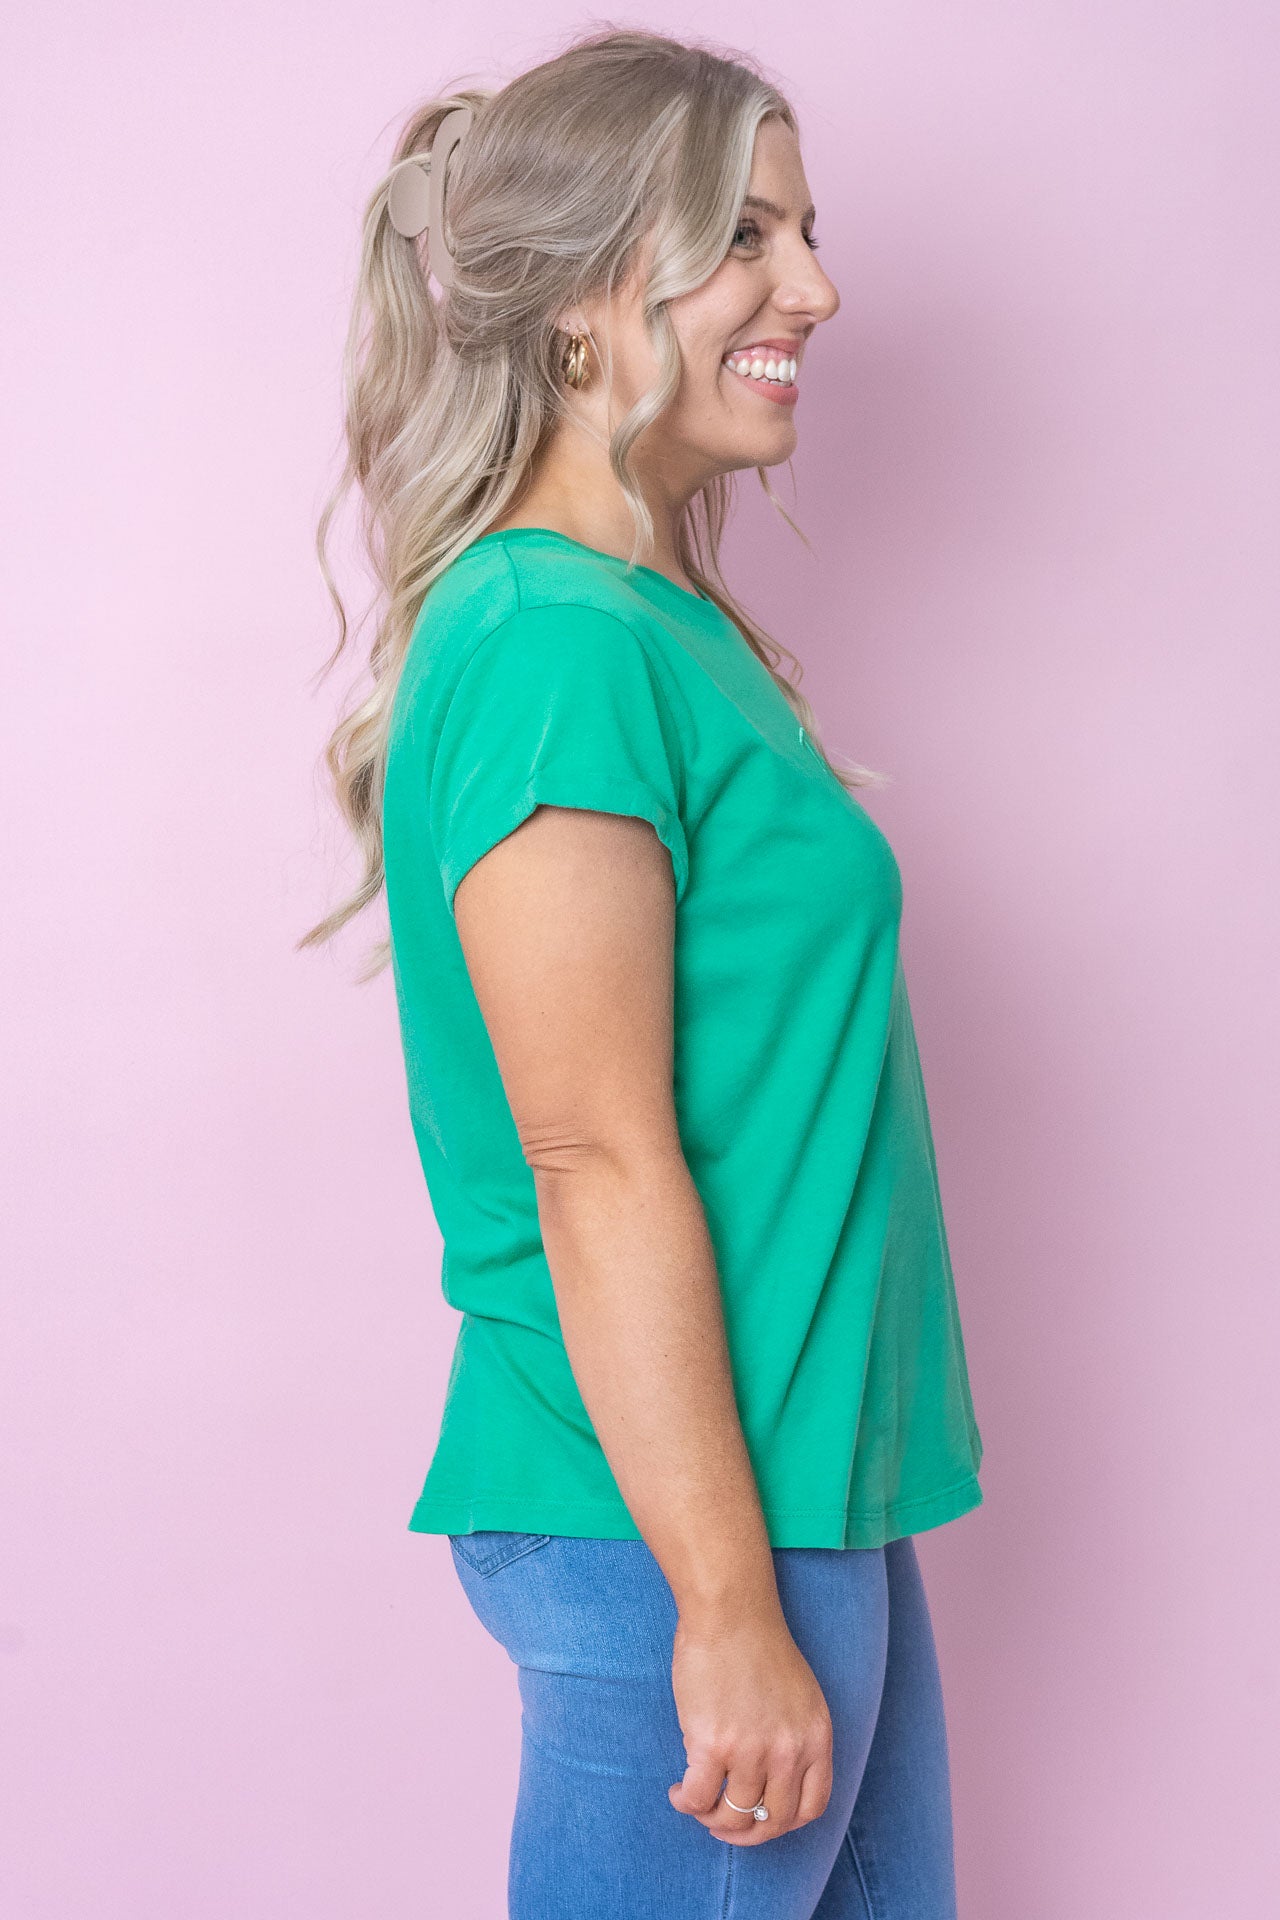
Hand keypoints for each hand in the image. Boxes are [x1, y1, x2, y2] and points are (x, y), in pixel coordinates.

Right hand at [666, 1605, 833, 1844]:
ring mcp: (750, 1750)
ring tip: (696, 1804)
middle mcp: (788, 1751)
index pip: (811, 1808)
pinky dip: (685, 1803)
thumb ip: (794, 1738)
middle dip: (745, 1833)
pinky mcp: (711, 1743)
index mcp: (816, 1738)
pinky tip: (678, 1793)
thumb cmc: (759, 1645)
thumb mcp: (801, 1697)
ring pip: (732, 1815)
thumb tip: (768, 1780)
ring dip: (710, 1820)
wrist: (731, 1612)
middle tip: (722, 1825)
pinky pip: (697, 1797)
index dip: (783, 1823)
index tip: (761, 1819)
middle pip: (771, 1821)